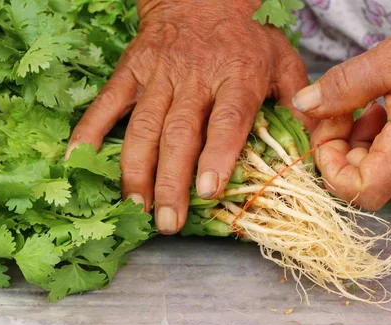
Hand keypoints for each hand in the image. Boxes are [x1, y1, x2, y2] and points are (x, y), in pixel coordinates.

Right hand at [66, 0, 310, 233]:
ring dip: (135, 169)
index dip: (217, 155)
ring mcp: (158, 75)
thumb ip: (297, 96)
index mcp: (237, 76)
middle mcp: (195, 78)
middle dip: (171, 181)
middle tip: (168, 222)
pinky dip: (90, 131)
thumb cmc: (244, 36)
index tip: (209, 190)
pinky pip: (107, 103)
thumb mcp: (281, 57)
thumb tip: (312, 137)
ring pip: (142, 126)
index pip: (227, 119)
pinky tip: (78, 160)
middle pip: (179, 134)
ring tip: (135, 206)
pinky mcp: (131, 71)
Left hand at [292, 17, 390, 210]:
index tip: (327, 135)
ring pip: (374, 177)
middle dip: (339, 149)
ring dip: (358, 147)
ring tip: (370, 110)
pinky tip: (386, 118)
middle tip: (342, 112)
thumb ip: (343, 86)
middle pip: (360, 183)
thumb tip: (304, 105)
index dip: (331, 170)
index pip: (359, 193)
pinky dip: (377, 149)